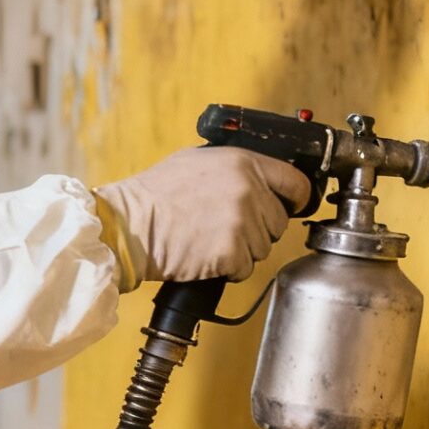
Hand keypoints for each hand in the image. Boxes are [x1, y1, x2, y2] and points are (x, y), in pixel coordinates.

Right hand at [95, 147, 312, 283]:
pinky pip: (246, 268)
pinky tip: (206, 254)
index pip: (295, 182)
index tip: (293, 206)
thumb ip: (235, 166)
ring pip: (263, 247)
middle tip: (226, 227)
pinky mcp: (232, 252)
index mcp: (243, 162)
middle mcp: (248, 190)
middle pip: (279, 221)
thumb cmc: (156, 194)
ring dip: (243, 249)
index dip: (296, 198)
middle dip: (259, 228)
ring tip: (210, 238)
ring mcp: (242, 222)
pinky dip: (229, 268)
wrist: (131, 225)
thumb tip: (260, 176)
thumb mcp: (198, 159)